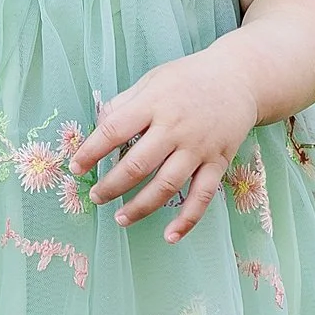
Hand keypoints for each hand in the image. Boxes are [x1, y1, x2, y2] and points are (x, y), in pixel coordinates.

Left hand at [67, 43, 258, 243]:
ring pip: (166, 185)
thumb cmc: (188, 79)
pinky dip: (187, 219)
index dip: (91, 151)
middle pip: (137, 164)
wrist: (239, 78)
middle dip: (111, 186)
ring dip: (140, 207)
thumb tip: (98, 126)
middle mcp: (176, 127)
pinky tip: (170, 236)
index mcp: (154, 104)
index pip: (114, 130)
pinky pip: (202, 196)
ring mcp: (198, 147)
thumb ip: (125, 103)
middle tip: (96, 197)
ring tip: (120, 218)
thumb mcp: (152, 80)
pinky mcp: (219, 162)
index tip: (75, 167)